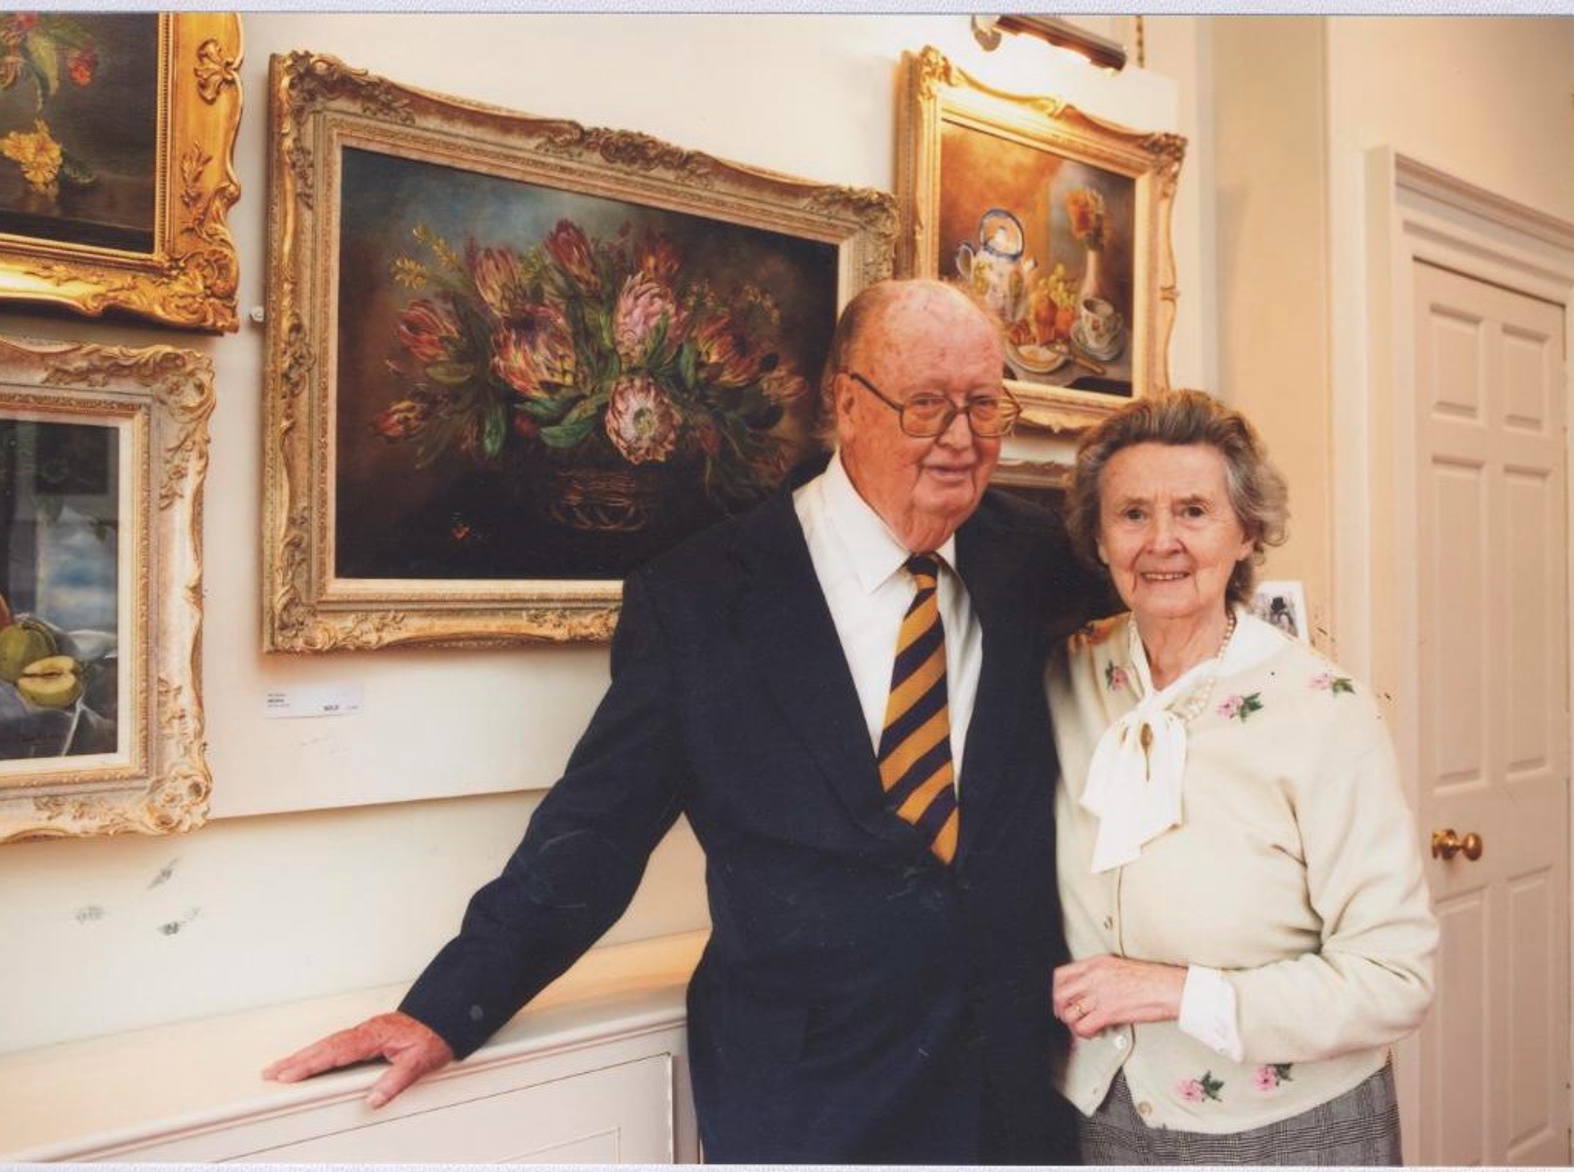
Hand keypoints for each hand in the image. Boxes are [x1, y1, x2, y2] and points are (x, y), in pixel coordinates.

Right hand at [262, 1011, 453, 1108]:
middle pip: (324, 1046)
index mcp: (373, 1037)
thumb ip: (395, 1081)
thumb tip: (372, 1099)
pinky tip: (309, 1059)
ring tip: (280, 1067)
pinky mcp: (367, 1035)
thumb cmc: (432, 1038)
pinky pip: (336, 1043)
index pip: (335, 1052)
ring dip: (304, 1055)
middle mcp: (365, 1032)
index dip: (310, 1064)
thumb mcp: (419, 1063)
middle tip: (271, 1072)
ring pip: (328, 1043)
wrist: (444, 1018)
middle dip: (296, 1060)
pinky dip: (318, 1051)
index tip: (288, 1074)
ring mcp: (365, 1032)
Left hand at [1052, 954, 1186, 1038]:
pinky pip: (1083, 1026)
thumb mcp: (1120, 966)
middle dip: (1061, 1009)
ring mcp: (1100, 994)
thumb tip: (1090, 988)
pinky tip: (1095, 1032)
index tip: (1060, 1000)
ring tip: (1085, 1027)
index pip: (1061, 975)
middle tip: (1069, 1017)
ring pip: (1069, 1013)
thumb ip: (1100, 975)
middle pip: (1060, 995)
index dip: (1056, 991)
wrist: (1170, 988)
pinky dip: (1085, 1033)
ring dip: (1074, 1024)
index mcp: (1096, 963)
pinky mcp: (1108, 1012)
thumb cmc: (1153, 979)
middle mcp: (1094, 976)